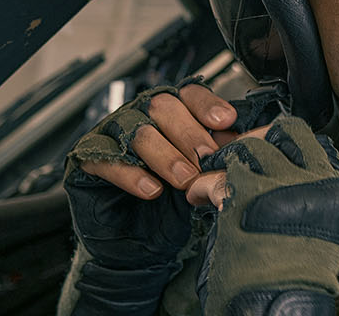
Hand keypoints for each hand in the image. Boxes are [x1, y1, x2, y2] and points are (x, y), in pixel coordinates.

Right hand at [62, 79, 237, 314]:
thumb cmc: (170, 202)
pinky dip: (131, 174)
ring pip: (138, 132)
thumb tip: (250, 141)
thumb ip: (219, 154)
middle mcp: (139, 116)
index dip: (206, 104)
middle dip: (189, 133)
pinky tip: (151, 189)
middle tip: (207, 156)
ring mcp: (110, 134)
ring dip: (166, 155)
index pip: (188, 94)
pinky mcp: (87, 160)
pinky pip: (106, 159)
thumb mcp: (201, 174)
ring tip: (185, 178)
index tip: (226, 121)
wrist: (135, 243)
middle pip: (163, 108)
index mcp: (170, 112)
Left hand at [197, 116, 338, 315]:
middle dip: (261, 140)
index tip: (272, 155)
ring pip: (251, 147)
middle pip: (288, 132)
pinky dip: (204, 186)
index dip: (288, 146)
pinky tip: (199, 198)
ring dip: (230, 160)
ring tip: (217, 180)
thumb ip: (309, 196)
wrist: (279, 306)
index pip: (317, 144)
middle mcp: (317, 182)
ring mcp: (282, 185)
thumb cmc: (296, 280)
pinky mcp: (246, 196)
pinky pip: (219, 176)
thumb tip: (284, 172)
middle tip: (243, 158)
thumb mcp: (321, 232)